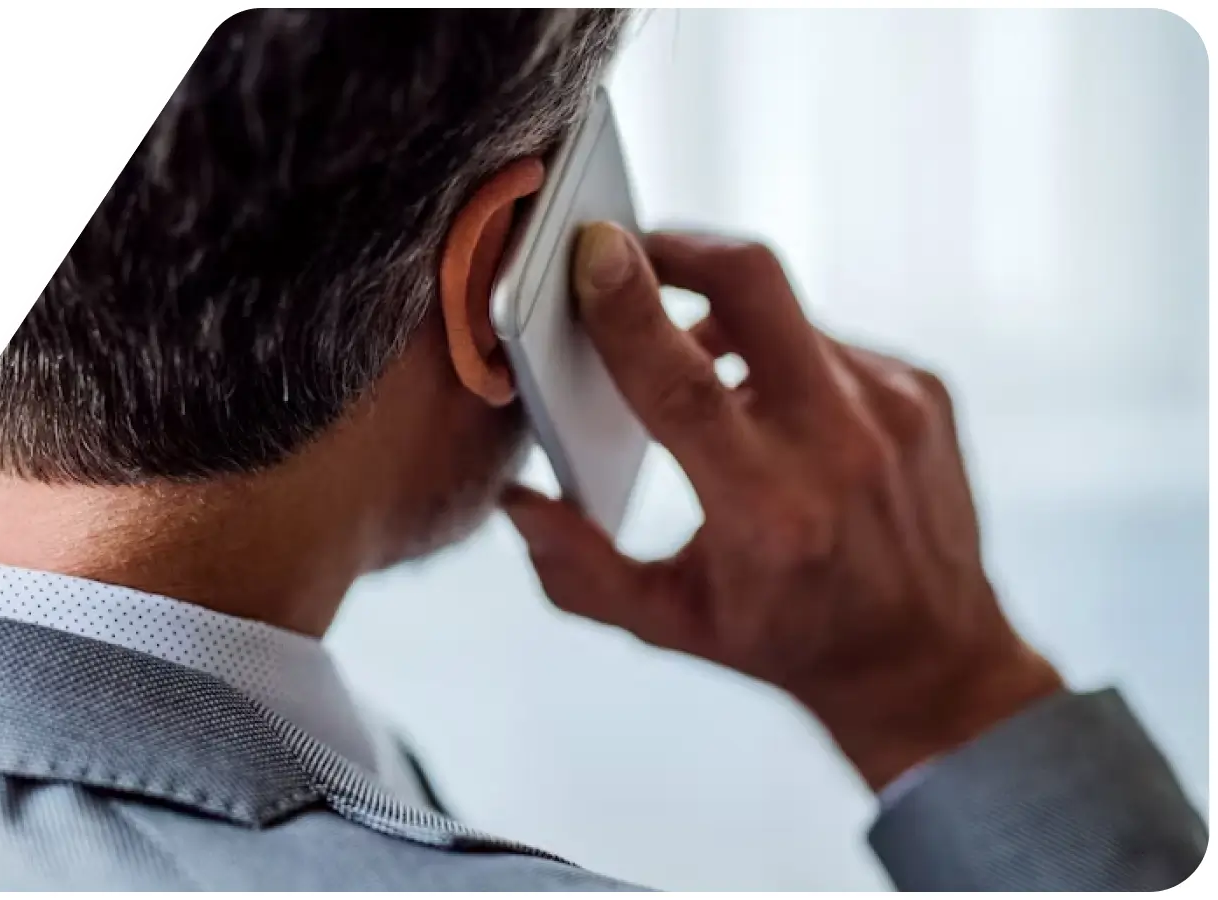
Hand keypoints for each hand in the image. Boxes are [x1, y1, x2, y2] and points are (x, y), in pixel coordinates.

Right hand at [500, 223, 1064, 791]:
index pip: (684, 383)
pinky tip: (773, 411)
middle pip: (754, 285)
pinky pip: (828, 340)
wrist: (928, 660)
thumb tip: (518, 500)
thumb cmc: (784, 640)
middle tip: (630, 253)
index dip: (630, 311)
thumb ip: (579, 570)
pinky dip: (782, 359)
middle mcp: (840, 447)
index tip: (591, 252)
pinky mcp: (923, 390)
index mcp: (765, 512)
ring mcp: (893, 408)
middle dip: (681, 247)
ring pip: (784, 313)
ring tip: (696, 366)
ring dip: (726, 322)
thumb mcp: (668, 624)